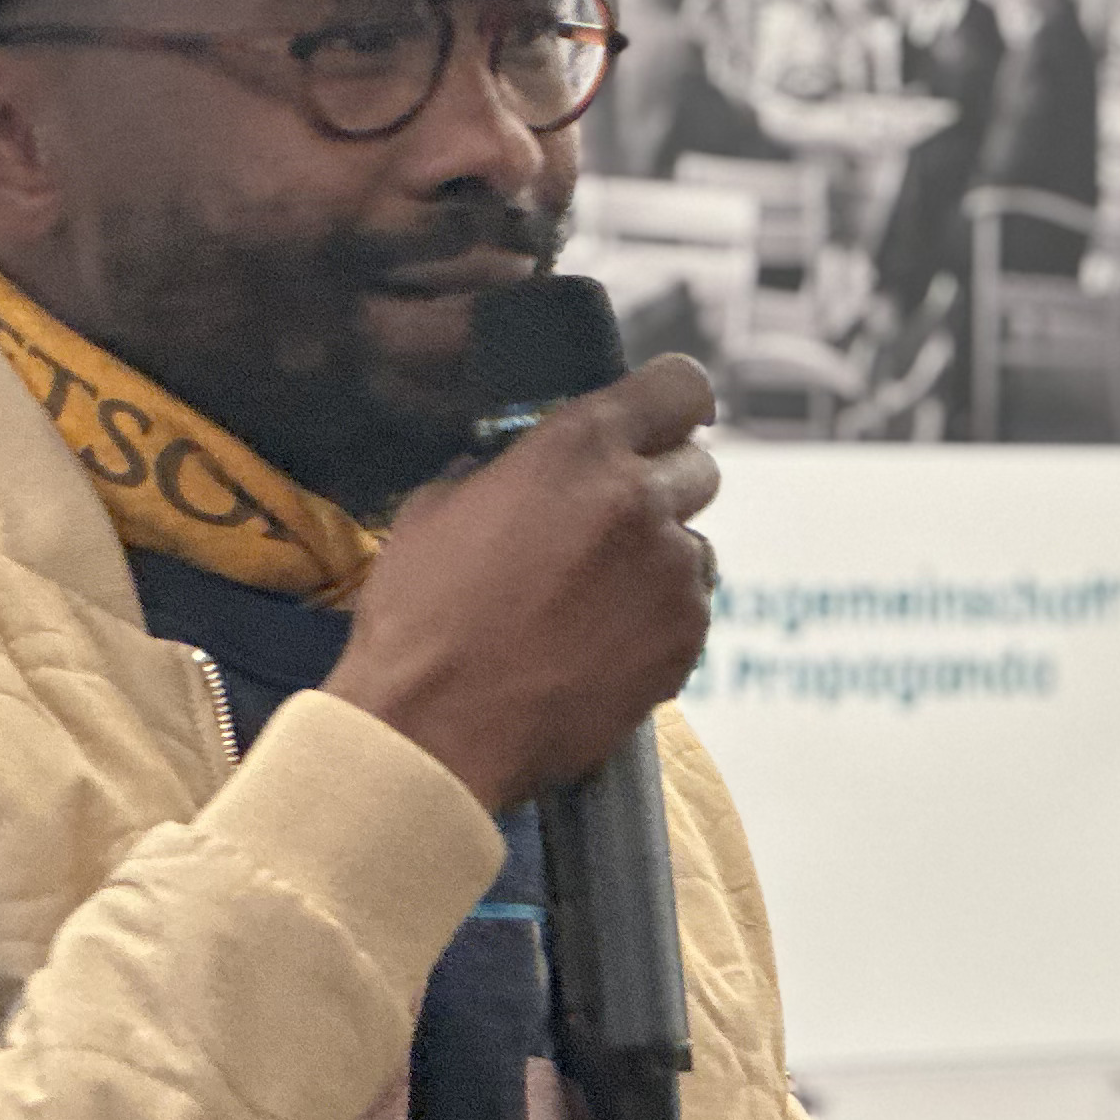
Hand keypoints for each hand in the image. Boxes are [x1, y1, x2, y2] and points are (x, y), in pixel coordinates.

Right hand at [321, 355, 720, 813]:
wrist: (433, 731)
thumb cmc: (420, 618)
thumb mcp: (439, 509)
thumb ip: (506, 471)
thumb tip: (523, 468)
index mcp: (579, 449)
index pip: (679, 388)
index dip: (674, 405)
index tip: (667, 421)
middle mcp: (641, 500)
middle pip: (698, 469)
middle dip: (662, 488)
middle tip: (612, 525)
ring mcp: (673, 573)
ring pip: (696, 548)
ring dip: (661, 562)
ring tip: (593, 603)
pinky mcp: (687, 639)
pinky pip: (690, 611)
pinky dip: (659, 622)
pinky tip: (601, 647)